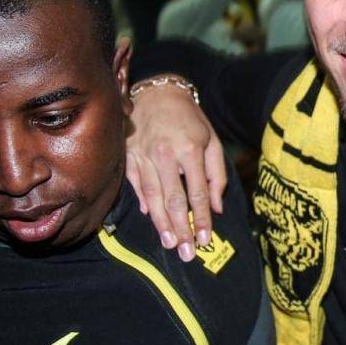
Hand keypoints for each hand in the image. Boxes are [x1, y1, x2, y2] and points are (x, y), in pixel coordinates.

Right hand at [125, 82, 227, 260]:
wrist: (158, 92)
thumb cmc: (190, 118)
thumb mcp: (212, 140)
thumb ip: (216, 174)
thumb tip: (217, 207)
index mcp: (190, 150)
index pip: (197, 193)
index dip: (201, 219)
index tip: (205, 241)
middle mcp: (166, 155)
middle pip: (173, 200)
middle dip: (180, 229)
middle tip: (185, 253)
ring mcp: (144, 155)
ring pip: (152, 196)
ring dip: (160, 223)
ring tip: (168, 243)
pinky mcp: (129, 155)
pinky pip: (135, 183)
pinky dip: (142, 201)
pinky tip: (148, 218)